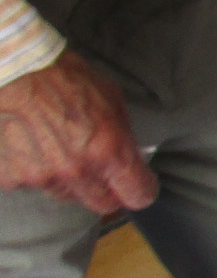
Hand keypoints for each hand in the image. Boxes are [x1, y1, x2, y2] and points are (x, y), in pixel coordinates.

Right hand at [0, 50, 157, 214]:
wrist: (20, 72)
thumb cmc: (71, 80)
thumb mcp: (114, 104)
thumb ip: (124, 139)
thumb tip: (132, 160)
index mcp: (109, 152)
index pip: (138, 196)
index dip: (142, 191)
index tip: (140, 185)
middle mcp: (77, 171)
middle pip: (103, 204)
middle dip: (109, 192)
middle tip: (104, 174)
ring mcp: (43, 177)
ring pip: (68, 196)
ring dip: (72, 183)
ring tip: (64, 152)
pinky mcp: (13, 177)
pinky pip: (34, 186)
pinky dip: (38, 173)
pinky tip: (37, 149)